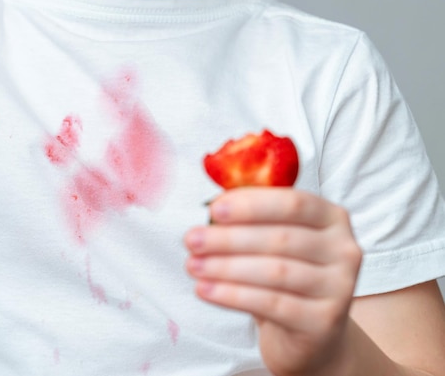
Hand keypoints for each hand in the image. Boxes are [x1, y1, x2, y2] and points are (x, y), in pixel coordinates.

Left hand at [185, 188, 361, 375]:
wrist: (309, 332)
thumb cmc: (285, 275)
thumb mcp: (275, 240)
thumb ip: (253, 217)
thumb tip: (214, 203)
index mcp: (331, 218)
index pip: (294, 203)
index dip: (252, 205)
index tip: (214, 210)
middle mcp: (344, 250)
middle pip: (280, 239)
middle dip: (229, 239)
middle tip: (192, 240)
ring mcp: (339, 287)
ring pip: (275, 272)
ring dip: (226, 267)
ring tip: (193, 266)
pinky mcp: (324, 321)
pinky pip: (272, 304)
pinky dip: (232, 295)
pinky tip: (205, 290)